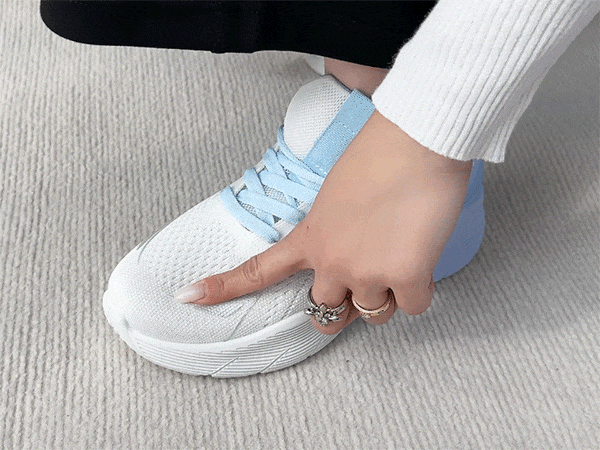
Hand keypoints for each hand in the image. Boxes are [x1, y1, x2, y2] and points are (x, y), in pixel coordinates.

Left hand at [176, 110, 472, 333]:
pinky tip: (421, 258)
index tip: (191, 297)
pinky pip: (413, 306)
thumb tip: (353, 243)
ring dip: (385, 297)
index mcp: (310, 237)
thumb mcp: (337, 193)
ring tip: (399, 259)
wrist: (416, 140)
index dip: (224, 287)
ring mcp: (367, 273)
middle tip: (354, 294)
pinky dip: (418, 289)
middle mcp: (332, 261)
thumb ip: (333, 226)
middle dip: (339, 310)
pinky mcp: (405, 277)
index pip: (258, 270)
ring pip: (374, 315)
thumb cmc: (381, 153)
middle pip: (325, 315)